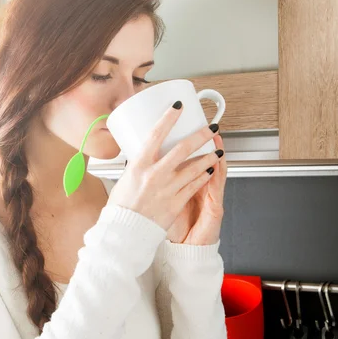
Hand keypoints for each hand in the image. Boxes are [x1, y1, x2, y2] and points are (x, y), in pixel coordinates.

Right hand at [107, 101, 222, 230]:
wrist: (125, 232)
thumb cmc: (121, 207)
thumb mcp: (124, 179)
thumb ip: (138, 166)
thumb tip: (143, 156)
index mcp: (139, 165)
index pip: (156, 135)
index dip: (169, 118)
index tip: (178, 107)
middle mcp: (155, 175)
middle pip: (183, 149)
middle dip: (201, 136)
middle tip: (210, 128)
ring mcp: (168, 189)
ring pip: (195, 168)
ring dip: (209, 157)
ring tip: (216, 150)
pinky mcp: (176, 202)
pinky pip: (195, 186)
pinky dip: (204, 176)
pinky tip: (210, 170)